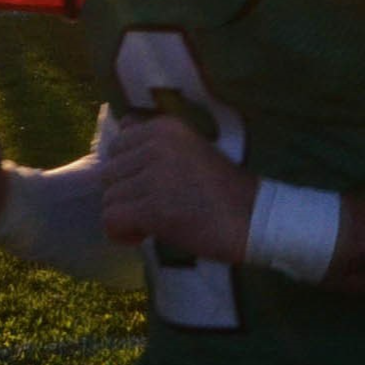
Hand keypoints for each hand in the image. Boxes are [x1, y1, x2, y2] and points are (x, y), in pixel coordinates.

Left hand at [101, 115, 254, 263]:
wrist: (255, 218)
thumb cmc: (224, 190)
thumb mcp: (191, 150)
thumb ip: (156, 144)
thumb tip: (117, 138)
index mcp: (166, 127)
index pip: (118, 143)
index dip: (127, 170)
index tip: (147, 187)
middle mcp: (156, 144)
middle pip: (108, 172)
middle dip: (124, 194)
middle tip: (150, 209)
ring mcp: (154, 175)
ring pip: (109, 198)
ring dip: (125, 216)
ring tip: (151, 224)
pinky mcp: (152, 207)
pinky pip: (111, 219)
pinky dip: (121, 233)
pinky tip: (143, 236)